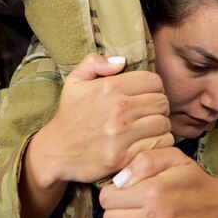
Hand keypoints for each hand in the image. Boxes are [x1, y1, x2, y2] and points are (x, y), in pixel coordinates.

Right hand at [26, 54, 172, 186]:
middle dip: (159, 108)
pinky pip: (157, 146)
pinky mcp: (122, 156)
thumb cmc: (69, 115)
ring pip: (163, 124)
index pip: (154, 81)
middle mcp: (117, 108)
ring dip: (160, 127)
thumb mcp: (74, 81)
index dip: (154, 88)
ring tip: (149, 129)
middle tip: (149, 114)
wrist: (55, 151)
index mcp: (109, 87)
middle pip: (162, 102)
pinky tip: (147, 144)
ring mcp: (120, 134)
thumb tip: (122, 62)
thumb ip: (95, 63)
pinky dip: (157, 145)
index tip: (147, 97)